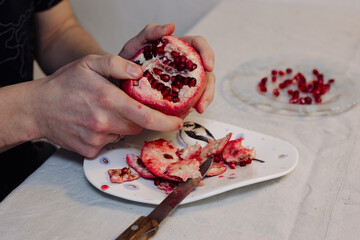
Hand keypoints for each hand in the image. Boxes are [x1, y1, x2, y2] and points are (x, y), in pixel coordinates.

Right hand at [33, 54, 182, 157]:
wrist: (37, 109)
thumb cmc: (63, 84)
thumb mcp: (89, 63)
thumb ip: (116, 64)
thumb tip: (140, 73)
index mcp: (107, 100)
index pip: (145, 116)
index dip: (165, 121)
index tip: (177, 122)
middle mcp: (103, 122)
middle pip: (138, 125)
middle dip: (140, 117)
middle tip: (127, 105)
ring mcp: (96, 139)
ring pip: (124, 134)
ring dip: (123, 124)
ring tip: (105, 111)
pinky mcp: (90, 150)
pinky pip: (110, 143)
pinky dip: (108, 134)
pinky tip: (94, 123)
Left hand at [119, 24, 214, 113]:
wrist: (116, 80)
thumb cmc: (127, 60)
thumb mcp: (136, 44)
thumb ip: (150, 32)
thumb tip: (170, 27)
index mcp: (177, 48)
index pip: (199, 45)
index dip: (207, 54)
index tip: (208, 66)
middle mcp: (182, 64)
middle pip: (205, 71)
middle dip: (209, 86)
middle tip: (203, 97)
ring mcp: (181, 80)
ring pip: (201, 88)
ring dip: (204, 98)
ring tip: (198, 108)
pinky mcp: (177, 95)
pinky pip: (190, 100)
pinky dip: (193, 106)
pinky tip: (189, 111)